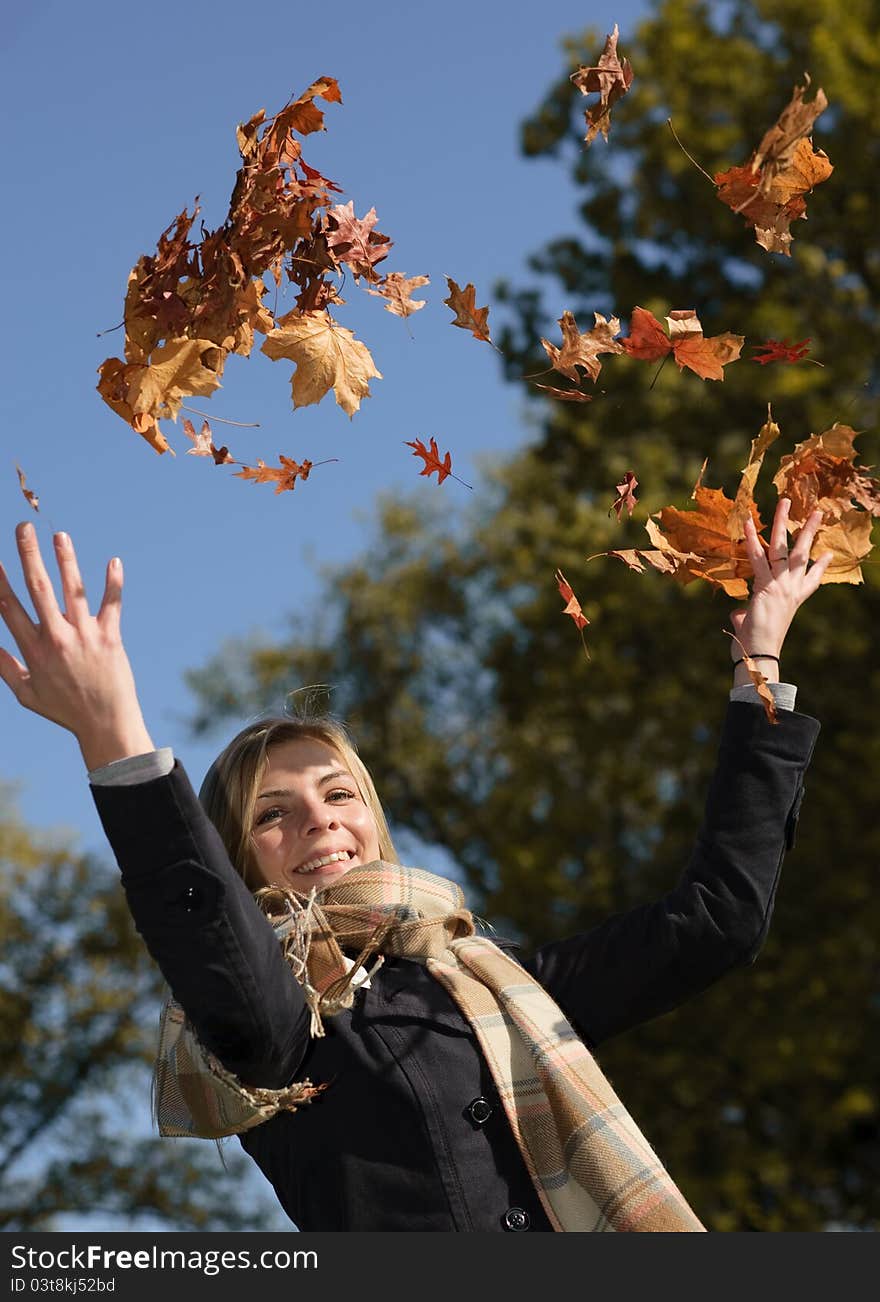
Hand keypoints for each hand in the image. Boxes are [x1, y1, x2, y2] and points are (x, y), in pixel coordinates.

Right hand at [0, 522, 153, 767]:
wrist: (105, 724)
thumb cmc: (65, 710)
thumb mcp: (27, 695)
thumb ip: (6, 668)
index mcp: (33, 650)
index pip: (9, 608)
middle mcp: (57, 638)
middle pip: (38, 588)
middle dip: (28, 555)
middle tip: (23, 527)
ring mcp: (84, 636)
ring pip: (72, 590)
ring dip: (66, 560)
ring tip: (60, 535)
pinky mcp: (110, 637)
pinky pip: (111, 605)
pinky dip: (113, 583)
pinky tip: (114, 561)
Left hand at [729, 498, 831, 671]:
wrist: (760, 654)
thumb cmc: (756, 645)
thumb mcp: (754, 625)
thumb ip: (747, 615)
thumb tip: (738, 615)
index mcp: (794, 600)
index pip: (812, 580)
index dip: (821, 567)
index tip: (828, 554)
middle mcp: (791, 590)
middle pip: (803, 554)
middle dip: (809, 531)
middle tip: (817, 512)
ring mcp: (780, 586)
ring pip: (782, 547)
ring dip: (783, 522)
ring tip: (785, 502)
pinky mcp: (766, 586)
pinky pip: (757, 558)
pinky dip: (750, 539)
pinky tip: (747, 522)